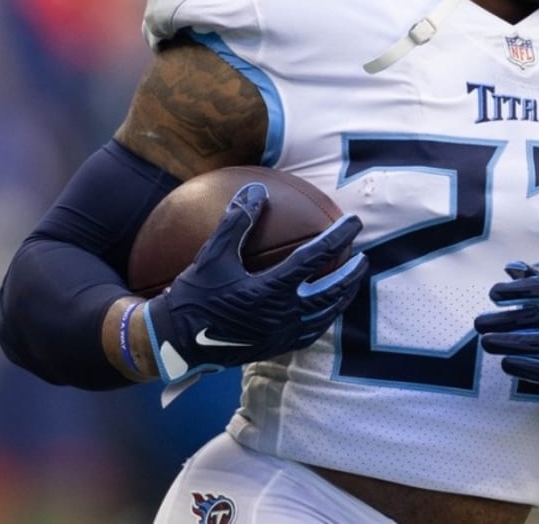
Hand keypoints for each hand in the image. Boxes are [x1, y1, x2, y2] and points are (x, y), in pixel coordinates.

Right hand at [143, 182, 367, 401]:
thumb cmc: (192, 296)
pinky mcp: (275, 348)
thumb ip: (236, 222)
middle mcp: (281, 316)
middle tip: (363, 257)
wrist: (174, 343)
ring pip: (325, 317)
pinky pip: (310, 333)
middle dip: (352, 274)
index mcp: (270, 291)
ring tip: (351, 282)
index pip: (315, 260)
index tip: (354, 223)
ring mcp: (280, 336)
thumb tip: (256, 190)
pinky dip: (324, 318)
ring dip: (343, 297)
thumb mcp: (211, 255)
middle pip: (331, 293)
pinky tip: (325, 310)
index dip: (337, 238)